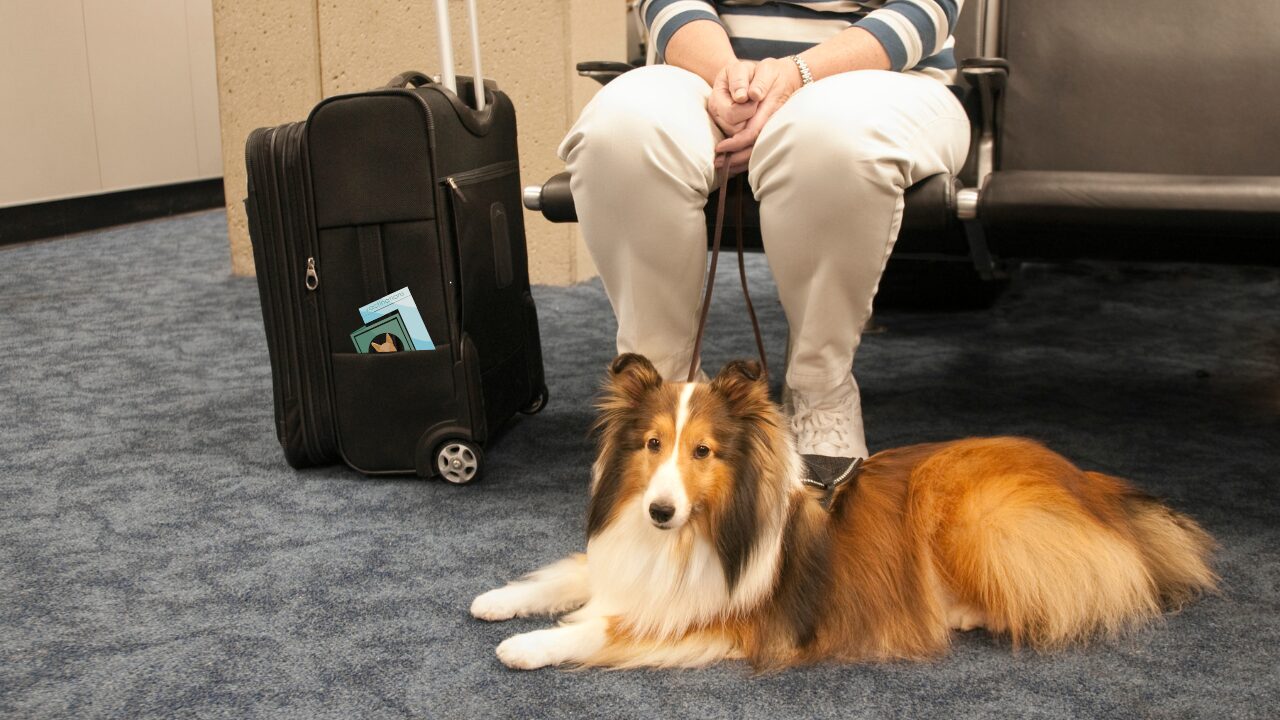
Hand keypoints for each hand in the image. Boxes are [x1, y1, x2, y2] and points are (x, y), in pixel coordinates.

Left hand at [716, 57, 804, 175]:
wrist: (790, 77)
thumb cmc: (772, 73)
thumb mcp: (765, 69)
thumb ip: (759, 81)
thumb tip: (751, 95)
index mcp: (769, 107)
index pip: (752, 131)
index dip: (736, 142)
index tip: (720, 148)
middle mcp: (771, 121)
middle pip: (754, 146)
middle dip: (736, 157)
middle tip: (717, 162)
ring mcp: (772, 127)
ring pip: (757, 150)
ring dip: (740, 162)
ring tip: (722, 168)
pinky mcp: (769, 131)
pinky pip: (759, 148)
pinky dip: (746, 159)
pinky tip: (734, 165)